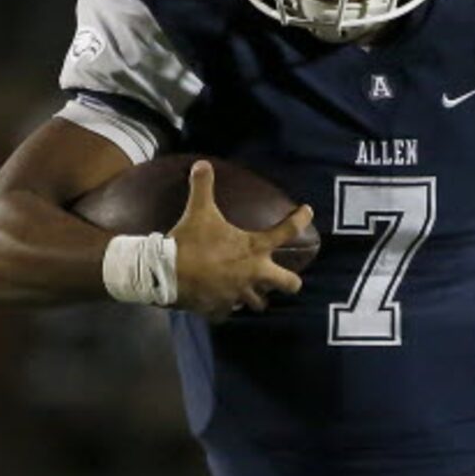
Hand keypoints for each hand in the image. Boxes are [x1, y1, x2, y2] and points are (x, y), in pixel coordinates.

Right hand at [171, 160, 309, 320]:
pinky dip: (225, 306)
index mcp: (255, 249)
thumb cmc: (189, 240)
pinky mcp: (222, 308)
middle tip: (285, 278)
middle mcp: (254, 274)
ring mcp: (239, 295)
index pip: (286, 231)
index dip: (300, 219)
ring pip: (259, 303)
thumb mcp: (198, 210)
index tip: (308, 212)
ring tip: (251, 290)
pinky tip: (220, 301)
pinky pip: (228, 311)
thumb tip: (202, 163)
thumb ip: (203, 186)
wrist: (166, 272)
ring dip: (256, 296)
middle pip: (289, 284)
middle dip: (290, 282)